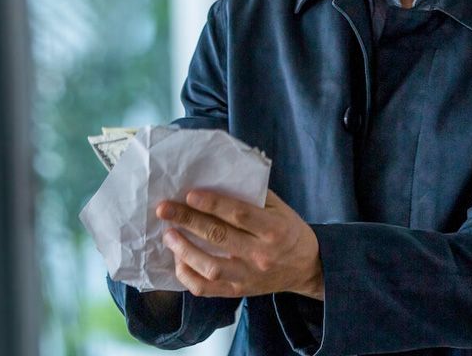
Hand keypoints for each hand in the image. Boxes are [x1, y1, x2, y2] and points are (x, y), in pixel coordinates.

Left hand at [156, 189, 323, 300]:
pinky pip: (207, 289)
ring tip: (169, 235)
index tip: (190, 194)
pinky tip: (178, 260)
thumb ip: (254, 197)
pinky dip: (188, 276)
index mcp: (274, 229)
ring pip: (210, 267)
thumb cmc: (290, 231)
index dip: (213, 203)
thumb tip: (219, 181)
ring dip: (184, 250)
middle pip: (219, 237)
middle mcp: (260, 254)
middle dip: (188, 220)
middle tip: (164, 209)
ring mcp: (248, 276)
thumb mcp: (281, 209)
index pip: (239, 215)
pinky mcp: (238, 291)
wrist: (307, 268)